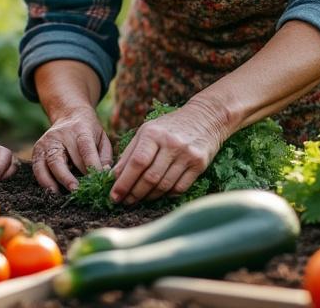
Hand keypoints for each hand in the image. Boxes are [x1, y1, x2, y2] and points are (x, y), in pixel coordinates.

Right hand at [31, 109, 110, 192]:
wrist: (69, 115)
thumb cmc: (89, 131)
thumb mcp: (102, 138)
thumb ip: (105, 156)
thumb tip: (104, 175)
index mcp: (80, 129)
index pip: (85, 149)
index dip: (91, 166)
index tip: (96, 181)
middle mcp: (59, 135)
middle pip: (59, 159)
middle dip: (66, 178)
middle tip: (76, 191)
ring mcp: (45, 142)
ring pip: (44, 164)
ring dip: (51, 182)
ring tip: (59, 195)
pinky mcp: (37, 149)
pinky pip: (37, 168)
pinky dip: (43, 181)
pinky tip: (52, 191)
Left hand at [109, 101, 226, 203]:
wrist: (205, 117)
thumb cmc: (169, 127)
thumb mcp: (146, 131)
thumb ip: (129, 153)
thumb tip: (114, 177)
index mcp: (153, 133)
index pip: (137, 162)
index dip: (124, 182)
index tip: (114, 196)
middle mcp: (171, 143)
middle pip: (150, 177)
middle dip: (134, 194)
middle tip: (125, 202)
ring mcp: (187, 154)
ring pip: (164, 186)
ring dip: (149, 197)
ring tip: (139, 200)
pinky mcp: (199, 164)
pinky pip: (180, 188)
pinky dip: (167, 194)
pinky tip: (159, 194)